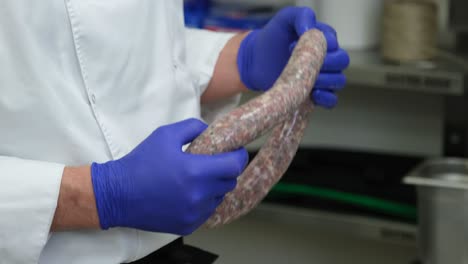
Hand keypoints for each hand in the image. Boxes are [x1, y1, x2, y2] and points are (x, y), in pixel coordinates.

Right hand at [91, 119, 248, 234]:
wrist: (116, 195)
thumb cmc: (140, 163)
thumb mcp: (165, 135)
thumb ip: (193, 127)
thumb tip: (211, 130)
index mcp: (195, 171)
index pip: (234, 165)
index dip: (239, 156)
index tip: (236, 151)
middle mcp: (198, 195)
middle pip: (230, 182)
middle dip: (226, 170)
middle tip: (215, 162)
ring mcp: (194, 213)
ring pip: (219, 197)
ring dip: (215, 187)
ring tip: (198, 178)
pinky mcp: (187, 225)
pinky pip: (207, 212)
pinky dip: (204, 202)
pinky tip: (188, 193)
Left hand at [237, 7, 349, 108]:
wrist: (256, 60)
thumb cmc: (272, 38)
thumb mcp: (285, 20)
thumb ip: (300, 16)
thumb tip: (310, 29)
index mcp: (324, 39)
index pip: (334, 43)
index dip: (320, 46)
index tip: (295, 45)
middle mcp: (327, 58)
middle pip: (342, 61)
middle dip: (326, 63)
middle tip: (303, 64)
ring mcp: (323, 77)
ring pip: (338, 80)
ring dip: (326, 81)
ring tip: (306, 79)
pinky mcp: (315, 94)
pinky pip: (331, 100)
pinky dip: (326, 98)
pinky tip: (314, 94)